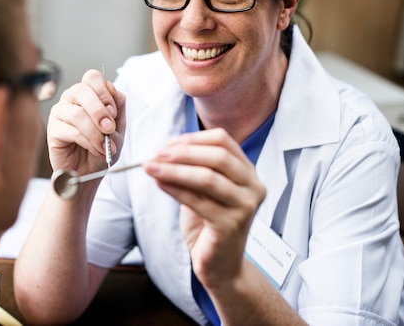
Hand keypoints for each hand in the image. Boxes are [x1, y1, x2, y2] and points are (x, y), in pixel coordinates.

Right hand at [47, 69, 125, 176]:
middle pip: (82, 90)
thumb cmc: (101, 147)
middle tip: (110, 128)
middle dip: (99, 110)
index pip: (92, 77)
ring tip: (105, 146)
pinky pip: (71, 131)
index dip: (104, 92)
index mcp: (87, 93)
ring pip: (77, 113)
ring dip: (96, 132)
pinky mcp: (53, 130)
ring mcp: (59, 113)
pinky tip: (96, 149)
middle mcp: (71, 99)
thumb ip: (118, 108)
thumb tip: (115, 92)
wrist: (90, 172)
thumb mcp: (118, 127)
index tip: (113, 112)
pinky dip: (88, 141)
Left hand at [144, 128, 265, 289]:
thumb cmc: (210, 224)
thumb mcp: (202, 191)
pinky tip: (159, 183)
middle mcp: (253, 187)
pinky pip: (198, 201)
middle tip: (157, 154)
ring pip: (207, 178)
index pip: (223, 141)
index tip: (168, 143)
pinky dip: (175, 189)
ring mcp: (245, 206)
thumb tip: (164, 151)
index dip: (194, 138)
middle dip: (183, 153)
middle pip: (218, 157)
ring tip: (150, 167)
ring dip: (174, 170)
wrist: (220, 265)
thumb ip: (191, 170)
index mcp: (247, 172)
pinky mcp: (231, 225)